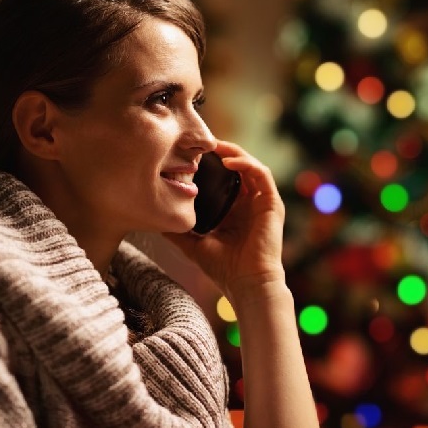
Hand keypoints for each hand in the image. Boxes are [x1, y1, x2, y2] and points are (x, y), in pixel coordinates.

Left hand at [163, 141, 285, 301]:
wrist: (247, 285)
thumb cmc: (224, 270)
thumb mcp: (194, 245)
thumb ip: (179, 231)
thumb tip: (155, 220)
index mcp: (234, 210)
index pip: (224, 178)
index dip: (210, 164)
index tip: (190, 155)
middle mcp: (250, 203)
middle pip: (238, 167)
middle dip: (221, 152)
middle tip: (201, 143)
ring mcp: (262, 202)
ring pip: (251, 165)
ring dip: (234, 152)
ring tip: (214, 147)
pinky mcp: (272, 203)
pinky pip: (262, 174)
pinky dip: (246, 164)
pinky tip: (228, 162)